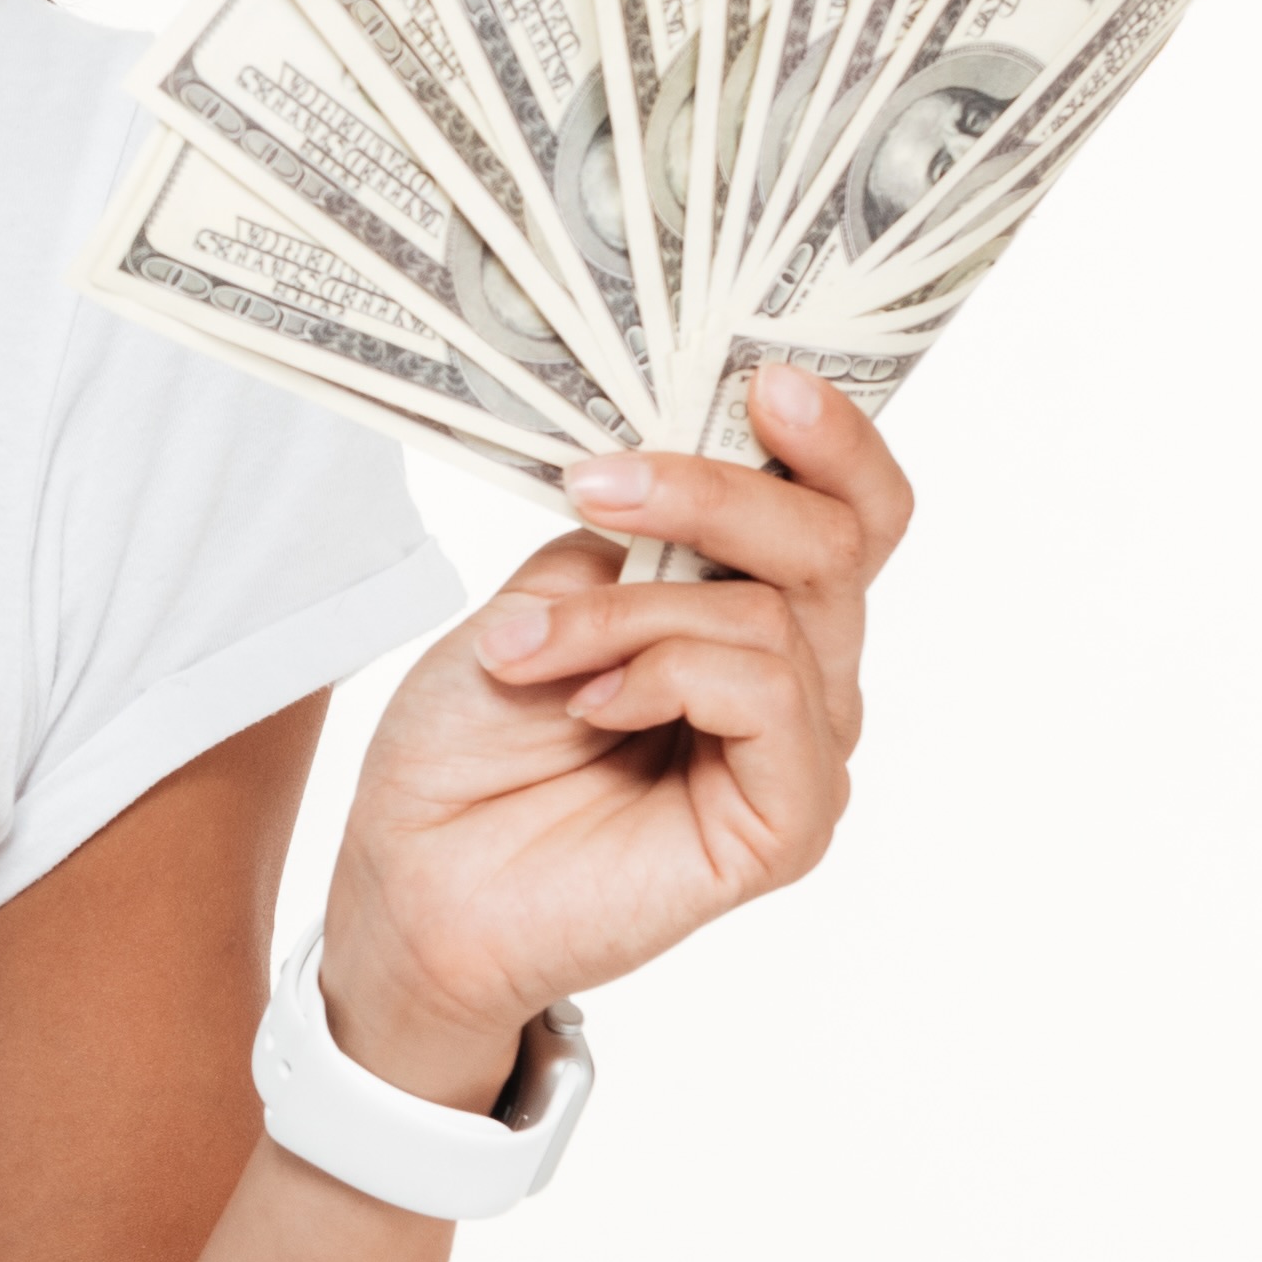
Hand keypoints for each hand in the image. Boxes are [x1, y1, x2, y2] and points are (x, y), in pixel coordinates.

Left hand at [317, 370, 909, 1104]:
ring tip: (528, 652)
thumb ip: (628, 544)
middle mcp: (800, 677)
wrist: (413, 884)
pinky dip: (666, 676)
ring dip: (629, 613)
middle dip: (710, 492)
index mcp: (752, 609)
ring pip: (773, 614)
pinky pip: (769, 696)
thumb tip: (675, 473)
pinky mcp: (788, 822)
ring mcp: (800, 751)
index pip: (847, 509)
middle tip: (597, 488)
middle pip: (834, 540)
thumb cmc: (470, 750)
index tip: (762, 376)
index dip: (830, 437)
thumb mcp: (536, 603)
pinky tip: (588, 706)